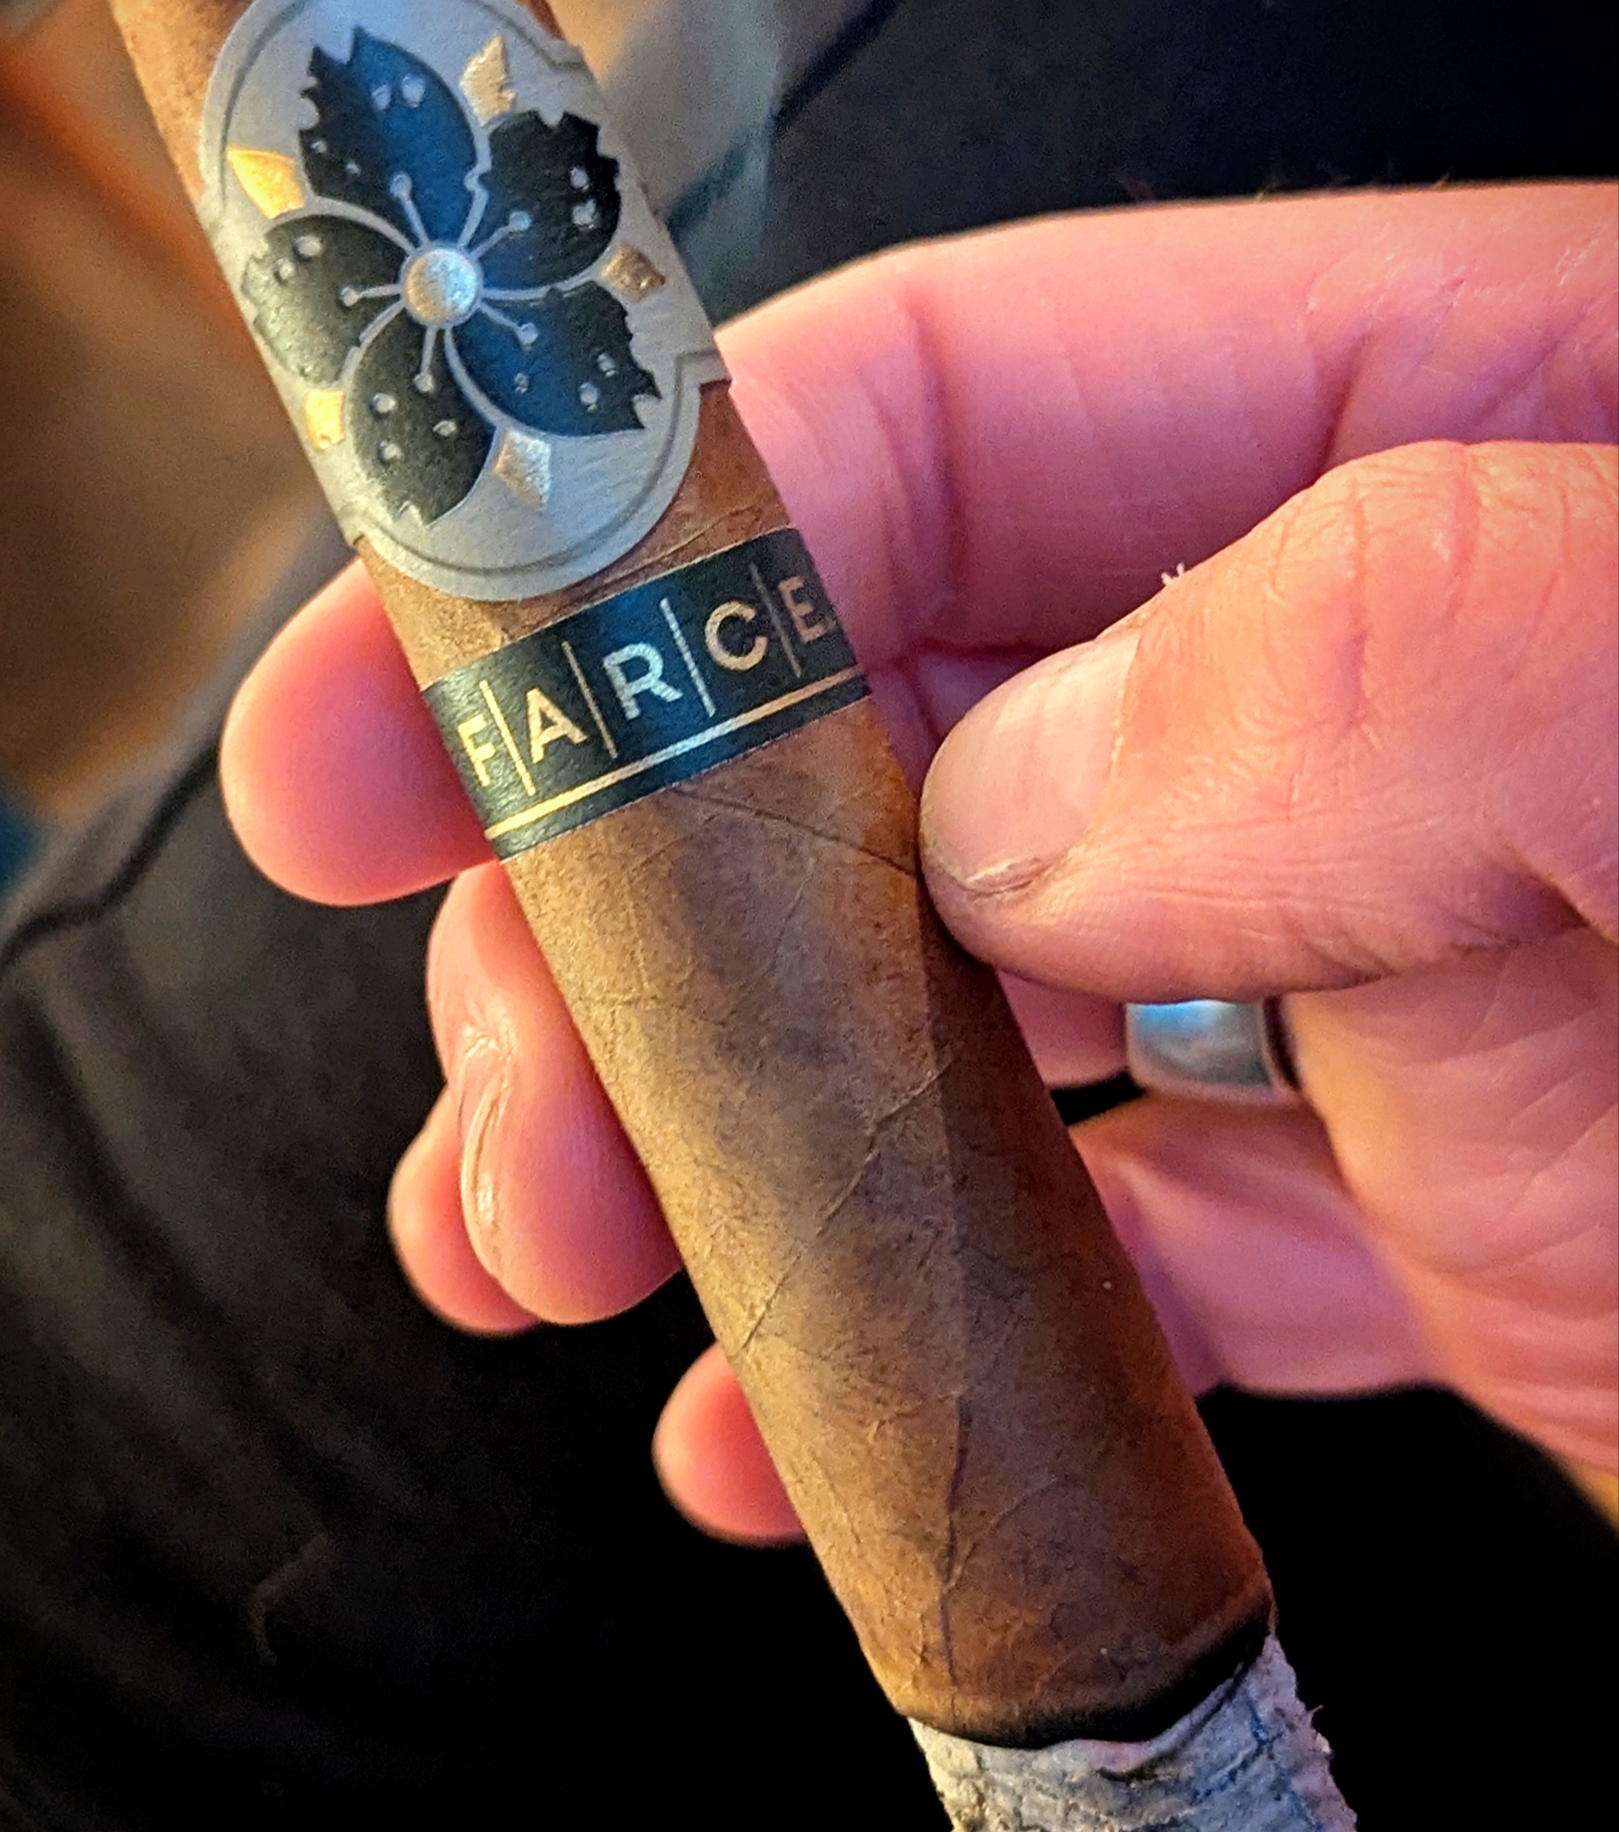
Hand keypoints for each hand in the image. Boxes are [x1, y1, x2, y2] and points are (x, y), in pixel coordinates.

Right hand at [222, 185, 1616, 1534]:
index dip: (619, 546)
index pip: (947, 406)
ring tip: (544, 1253)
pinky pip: (1121, 1257)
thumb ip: (1366, 669)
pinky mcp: (1429, 1209)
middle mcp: (1380, 683)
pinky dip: (927, 1337)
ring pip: (955, 1004)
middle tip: (500, 1108)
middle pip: (890, 725)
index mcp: (1450, 436)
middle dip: (627, 904)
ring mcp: (1396, 961)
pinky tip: (783, 1426)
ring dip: (718, 1126)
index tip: (380, 731)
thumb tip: (1003, 821)